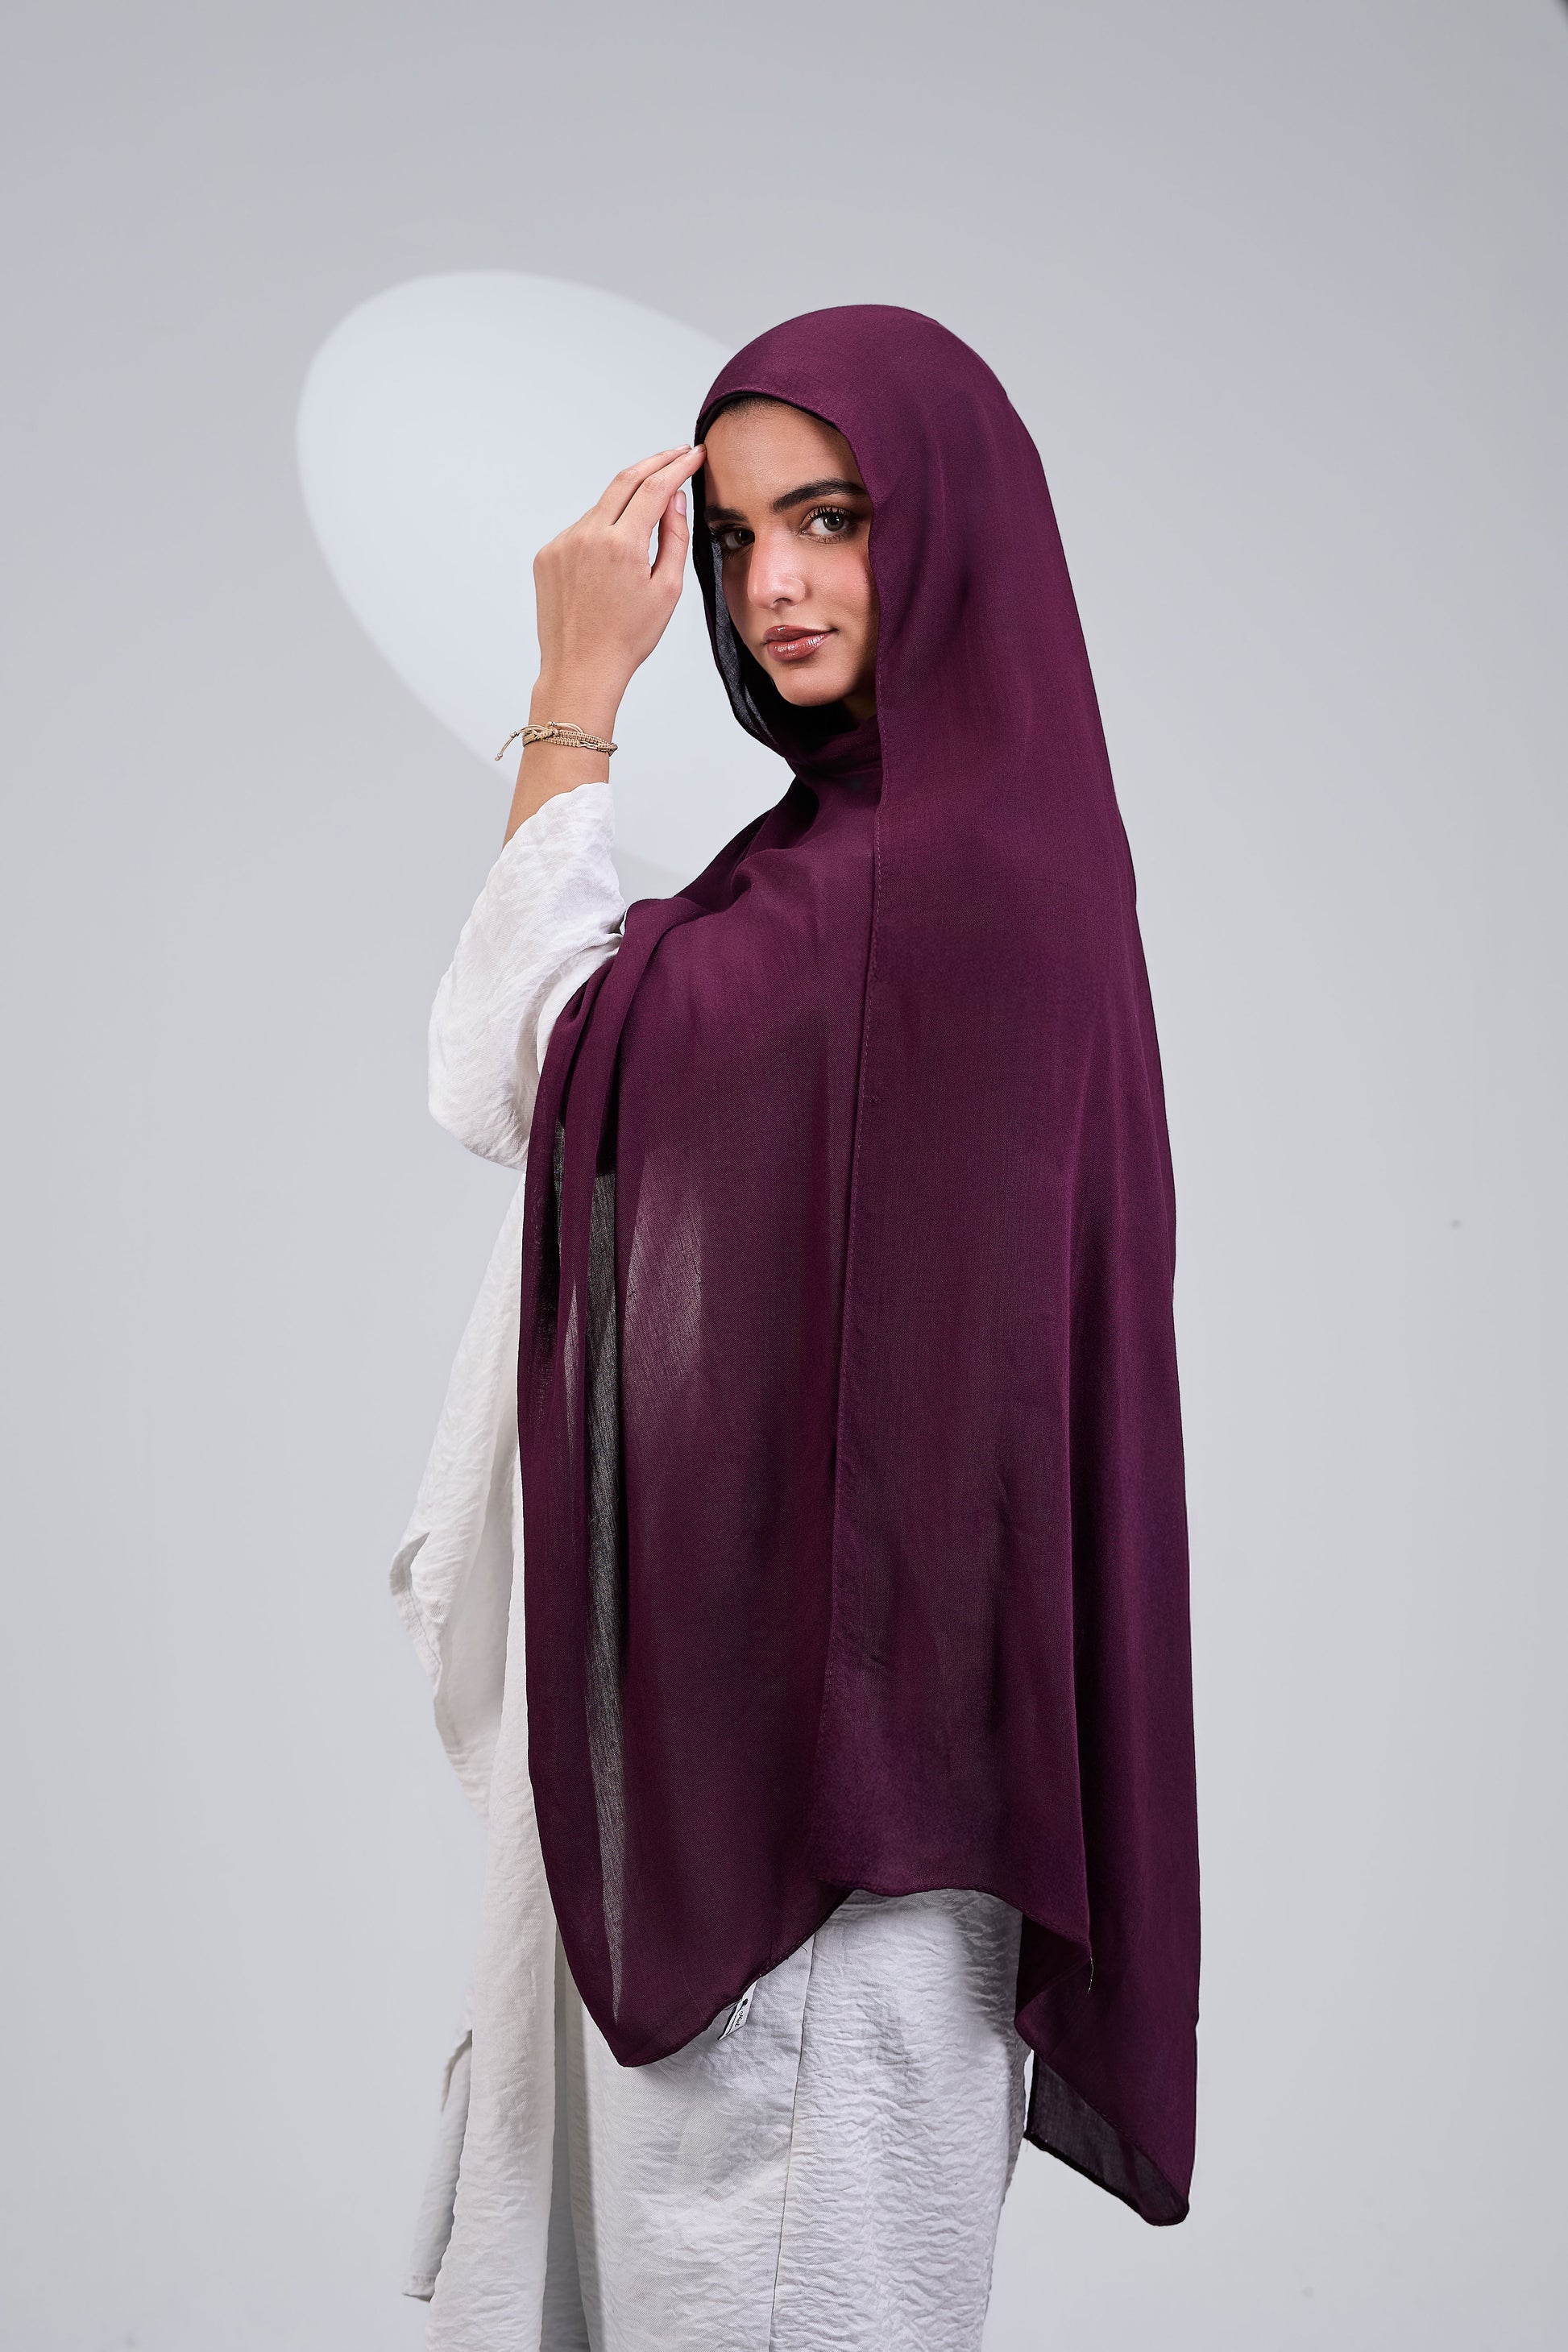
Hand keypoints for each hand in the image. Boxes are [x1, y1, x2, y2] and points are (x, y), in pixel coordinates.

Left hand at [502, 444, 704, 843]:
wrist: (581, 669)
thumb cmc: (627, 639)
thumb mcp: (666, 590)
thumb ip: (673, 537)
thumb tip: (675, 499)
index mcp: (621, 543)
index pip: (654, 487)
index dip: (677, 466)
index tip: (692, 455)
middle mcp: (587, 534)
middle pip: (624, 480)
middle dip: (654, 463)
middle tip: (676, 456)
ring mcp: (562, 543)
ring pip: (601, 507)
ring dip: (625, 503)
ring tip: (647, 517)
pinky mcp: (547, 554)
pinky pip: (581, 530)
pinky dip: (601, 530)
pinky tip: (612, 557)